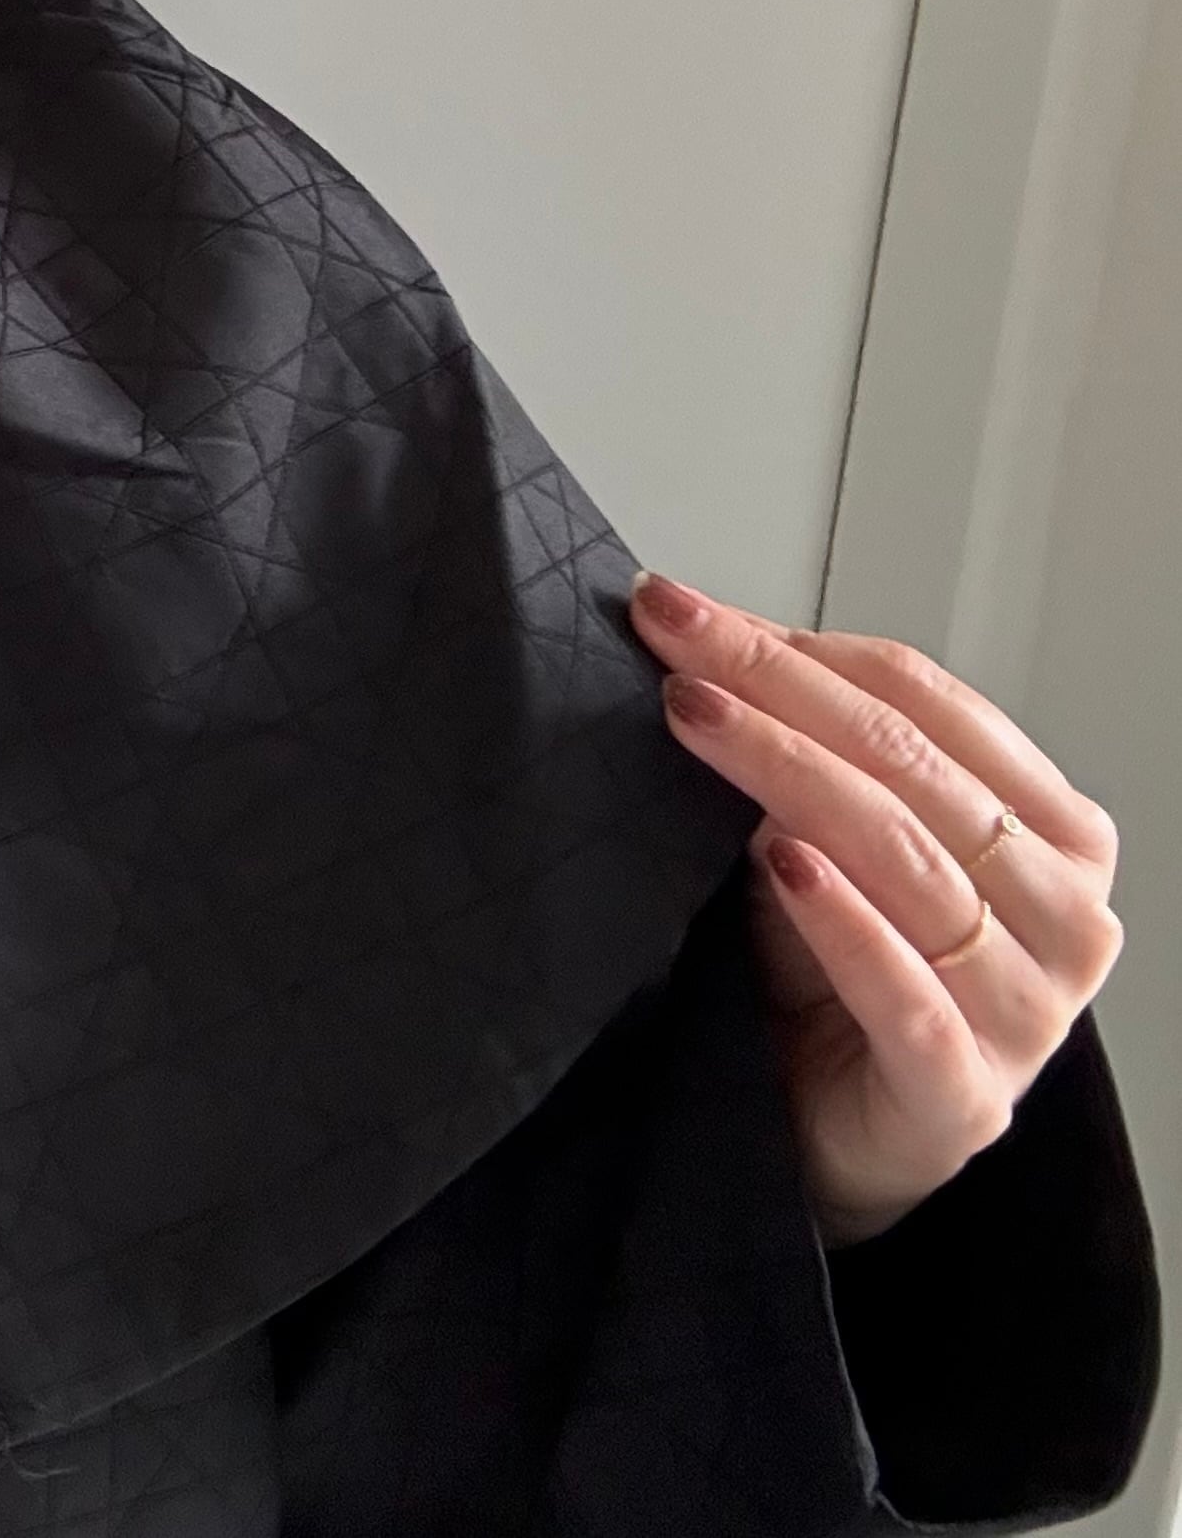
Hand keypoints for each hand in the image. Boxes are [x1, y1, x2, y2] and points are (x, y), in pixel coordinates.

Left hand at [626, 569, 1125, 1249]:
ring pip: (909, 862)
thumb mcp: (820, 838)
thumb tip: (702, 634)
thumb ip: (799, 751)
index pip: (930, 703)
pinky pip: (908, 997)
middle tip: (676, 645)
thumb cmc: (829, 969)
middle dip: (779, 691)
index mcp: (1049, 829)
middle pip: (912, 767)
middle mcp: (1062, 912)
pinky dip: (843, 923)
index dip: (804, 647)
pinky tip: (784, 866)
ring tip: (702, 721)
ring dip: (791, 777)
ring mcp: (1027, 1011)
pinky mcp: (964, 1097)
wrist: (824, 1128)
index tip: (686, 610)